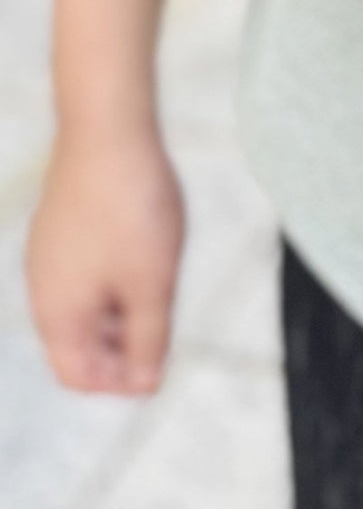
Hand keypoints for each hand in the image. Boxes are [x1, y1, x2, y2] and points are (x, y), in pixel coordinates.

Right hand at [27, 121, 183, 393]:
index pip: (78, 375)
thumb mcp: (153, 282)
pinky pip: (85, 267)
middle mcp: (42, 287)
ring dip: (122, 307)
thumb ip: (149, 340)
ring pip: (85, 301)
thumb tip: (145, 386)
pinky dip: (115, 274)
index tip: (159, 365)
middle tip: (167, 322)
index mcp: (57, 314)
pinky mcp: (61, 222)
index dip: (120, 383)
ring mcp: (48, 252)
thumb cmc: (131, 208)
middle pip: (80, 341)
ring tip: (162, 280)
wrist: (107, 129)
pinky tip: (148, 247)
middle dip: (123, 344)